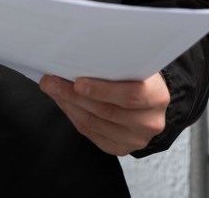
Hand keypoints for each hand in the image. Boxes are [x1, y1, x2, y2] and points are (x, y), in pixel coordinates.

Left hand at [40, 71, 168, 155]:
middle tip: (51, 82)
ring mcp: (135, 139)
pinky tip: (65, 104)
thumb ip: (117, 65)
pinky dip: (74, 117)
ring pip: (95, 123)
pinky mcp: (121, 149)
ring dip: (69, 106)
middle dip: (74, 95)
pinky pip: (92, 133)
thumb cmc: (141, 78)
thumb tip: (78, 59)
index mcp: (157, 97)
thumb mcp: (137, 67)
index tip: (77, 81)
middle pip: (106, 111)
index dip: (102, 90)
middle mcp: (149, 122)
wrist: (152, 101)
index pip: (130, 95)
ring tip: (53, 90)